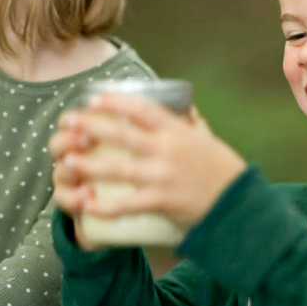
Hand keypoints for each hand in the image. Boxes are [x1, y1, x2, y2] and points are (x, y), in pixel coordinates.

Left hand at [49, 95, 245, 234]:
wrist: (239, 204)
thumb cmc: (225, 171)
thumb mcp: (210, 141)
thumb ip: (194, 125)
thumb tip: (186, 107)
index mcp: (179, 132)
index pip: (143, 109)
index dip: (116, 102)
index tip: (93, 99)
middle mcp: (169, 150)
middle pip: (122, 133)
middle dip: (91, 126)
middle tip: (68, 121)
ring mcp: (164, 175)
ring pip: (118, 168)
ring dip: (89, 164)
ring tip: (67, 161)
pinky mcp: (163, 200)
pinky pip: (128, 203)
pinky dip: (105, 205)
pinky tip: (87, 203)